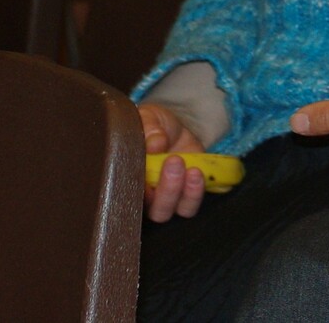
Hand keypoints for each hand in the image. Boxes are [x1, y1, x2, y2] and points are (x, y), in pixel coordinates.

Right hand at [139, 103, 207, 221]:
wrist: (171, 127)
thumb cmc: (151, 126)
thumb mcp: (147, 118)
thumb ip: (149, 129)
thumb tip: (155, 144)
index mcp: (129, 179)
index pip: (130, 196)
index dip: (139, 190)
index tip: (146, 171)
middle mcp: (148, 195)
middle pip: (157, 211)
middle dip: (168, 190)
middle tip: (174, 161)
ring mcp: (170, 196)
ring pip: (178, 210)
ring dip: (186, 195)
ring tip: (192, 170)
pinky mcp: (190, 192)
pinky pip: (193, 203)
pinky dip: (198, 192)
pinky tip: (198, 172)